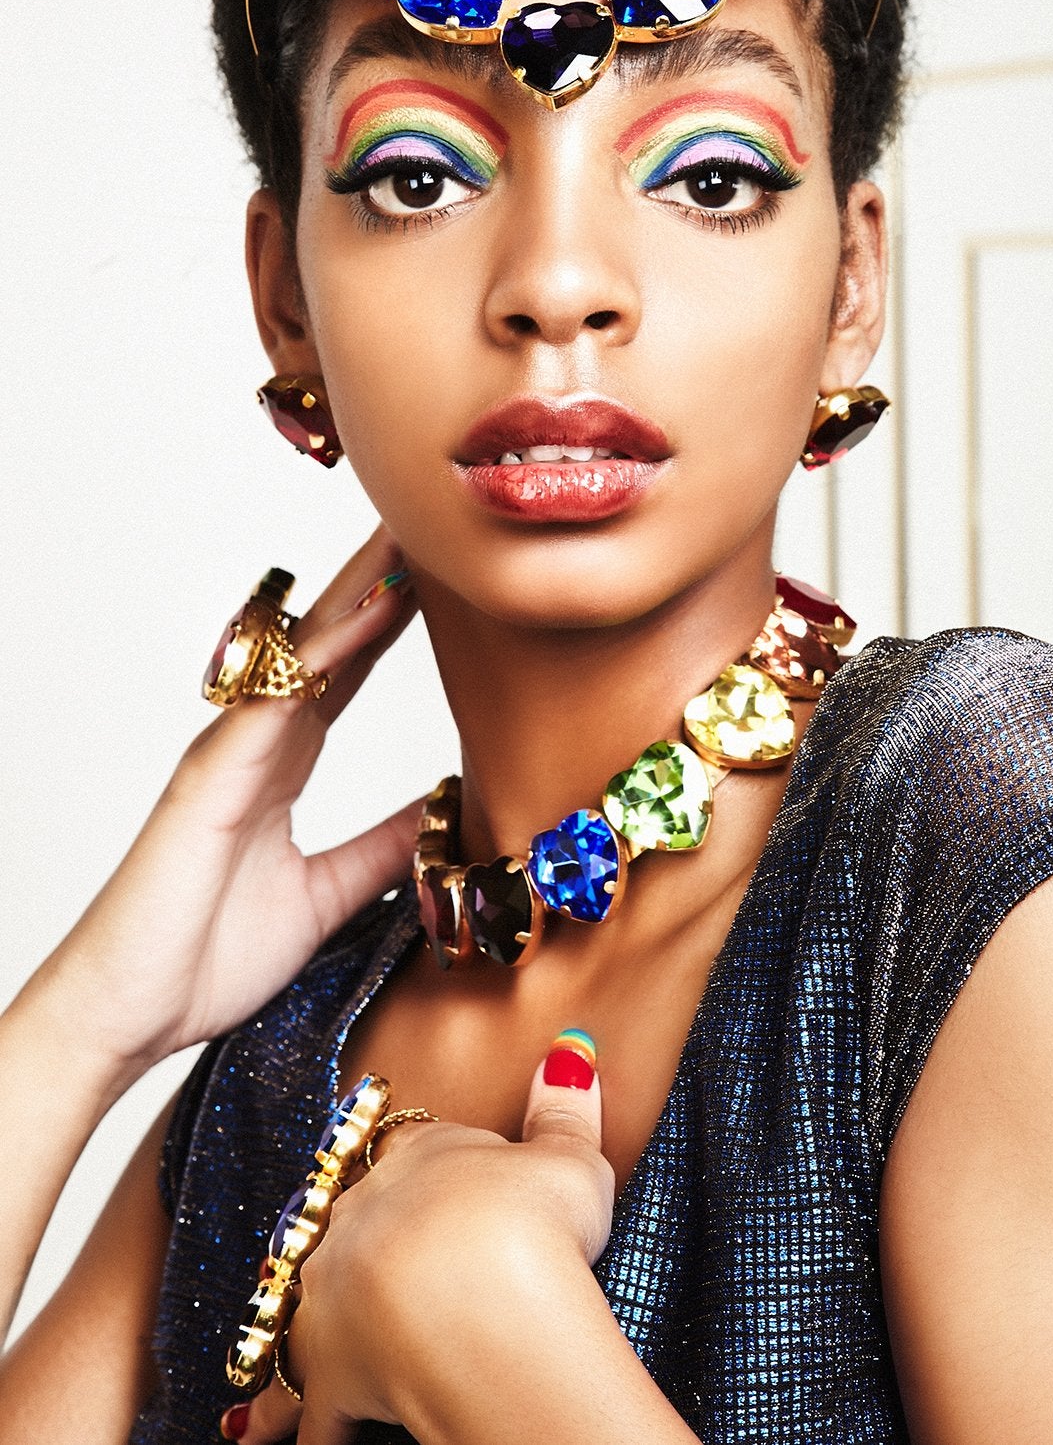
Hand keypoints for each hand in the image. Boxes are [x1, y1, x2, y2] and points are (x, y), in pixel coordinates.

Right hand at [24, 523, 423, 1087]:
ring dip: (359, 594)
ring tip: (408, 539)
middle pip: (329, 643)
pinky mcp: (211, 775)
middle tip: (426, 520)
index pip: (347, 673)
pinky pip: (277, 700)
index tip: (441, 576)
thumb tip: (439, 815)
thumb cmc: (205, 958)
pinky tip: (367, 617)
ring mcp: (230, 751)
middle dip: (378, 581)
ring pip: (304, 653)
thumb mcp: (325, 897)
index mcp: (279, 766)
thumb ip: (378, 850)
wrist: (127, 1016)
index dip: (391, 621)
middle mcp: (255, 743)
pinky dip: (324, 656)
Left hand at [224, 1036, 614, 1444]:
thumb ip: (563, 1108)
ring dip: (295, 1321)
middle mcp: (358, 1216)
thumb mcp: (569, 1159)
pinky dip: (273, 1417)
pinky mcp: (325, 1370)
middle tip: (381, 1266)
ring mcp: (331, 1293)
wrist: (490, 1307)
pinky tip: (249, 1429)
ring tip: (282, 1339)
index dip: (431, 1171)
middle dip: (360, 1239)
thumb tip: (569, 1051)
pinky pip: (292, 1402)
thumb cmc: (536, 1229)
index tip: (440, 1188)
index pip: (412, 1150)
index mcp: (415, 1160)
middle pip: (348, 1217)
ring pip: (301, 1302)